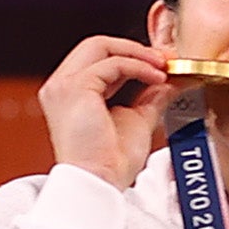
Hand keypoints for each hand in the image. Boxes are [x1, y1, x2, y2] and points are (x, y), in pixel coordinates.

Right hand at [41, 35, 179, 187]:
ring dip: (137, 53)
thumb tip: (168, 83)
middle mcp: (60, 86)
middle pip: (96, 45)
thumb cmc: (110, 163)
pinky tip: (156, 78)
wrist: (100, 183)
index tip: (160, 63)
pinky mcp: (74, 88)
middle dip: (133, 48)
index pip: (98, 58)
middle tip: (163, 59)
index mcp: (70, 93)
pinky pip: (112, 63)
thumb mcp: (137, 121)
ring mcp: (63, 86)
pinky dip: (138, 66)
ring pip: (100, 46)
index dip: (131, 56)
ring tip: (162, 67)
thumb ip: (150, 98)